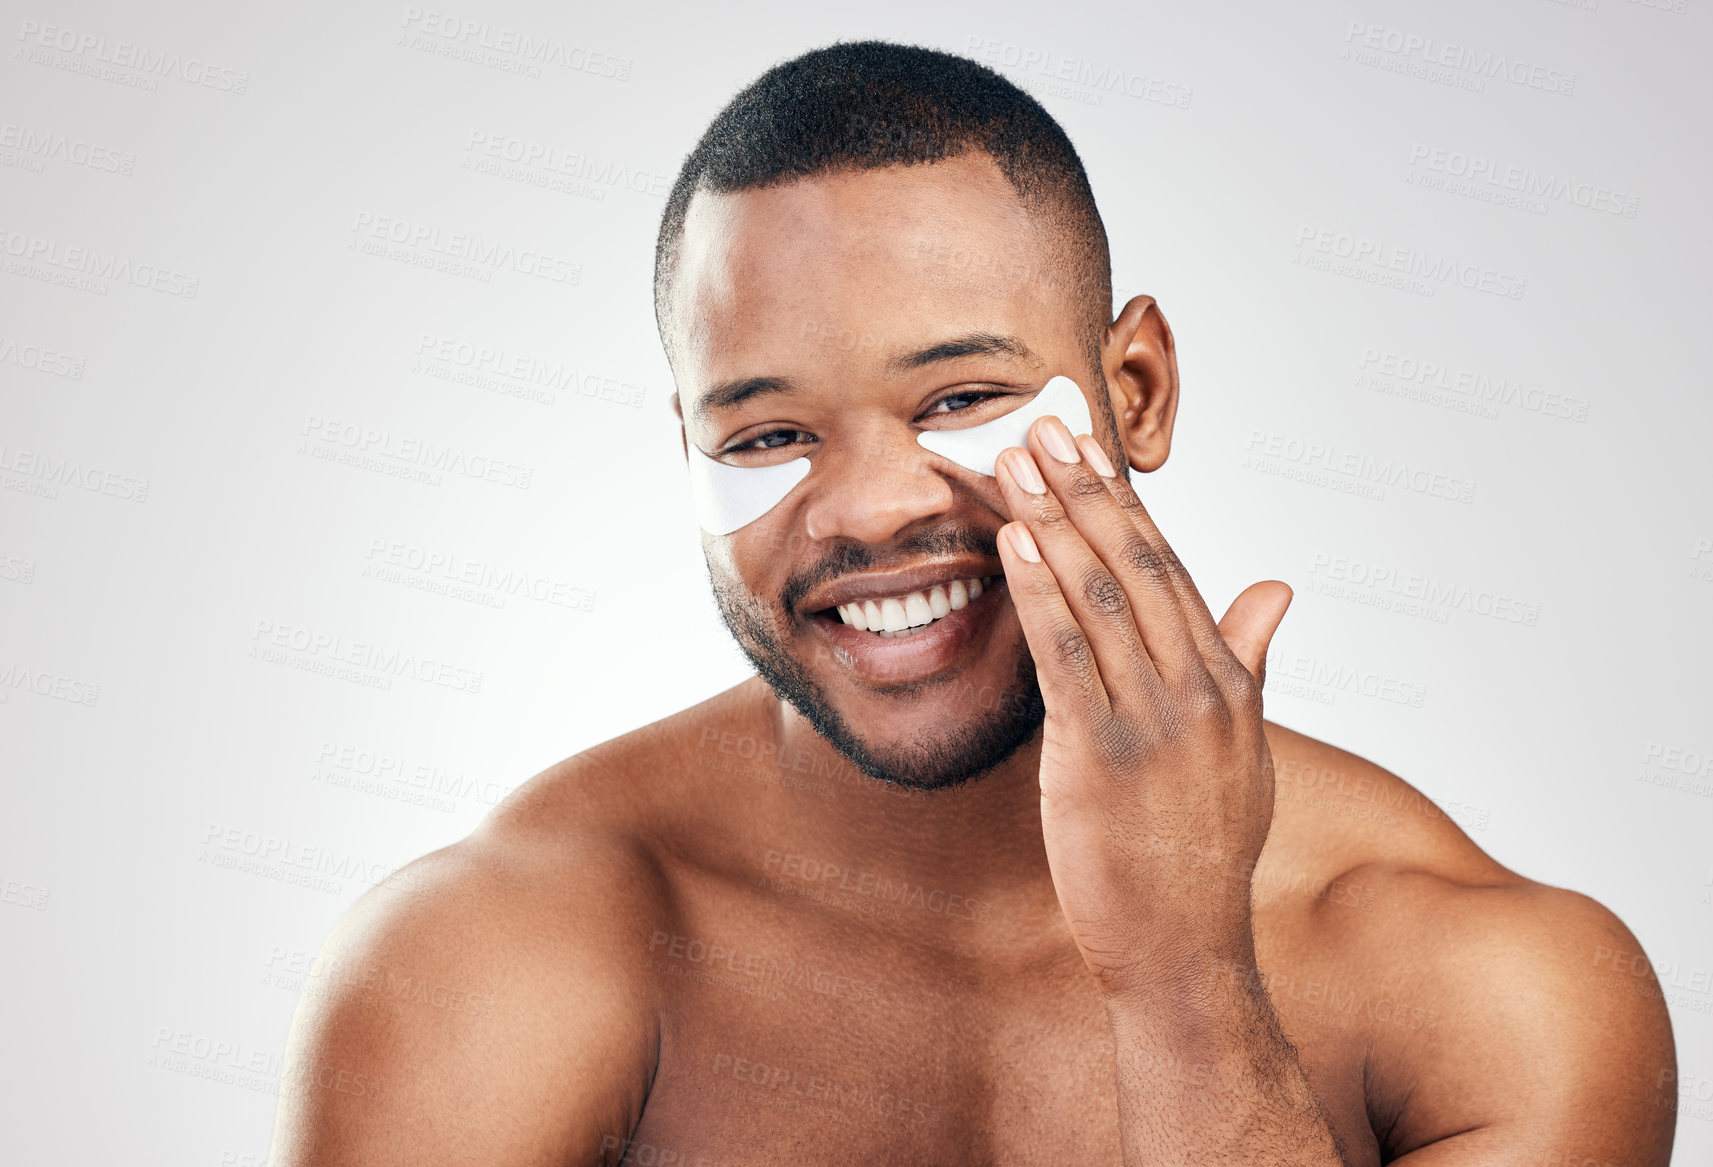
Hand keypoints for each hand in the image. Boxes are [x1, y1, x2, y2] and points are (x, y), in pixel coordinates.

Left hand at [993, 414, 1291, 999]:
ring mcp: (1154, 721)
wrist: (1184, 949)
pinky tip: (1013, 545)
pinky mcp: (1102, 756)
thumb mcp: (1241, 750)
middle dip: (1083, 491)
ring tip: (1014, 465)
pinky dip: (1040, 594)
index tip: (1086, 448)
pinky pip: (1068, 657)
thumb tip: (1276, 586)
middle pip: (1136, 566)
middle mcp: (1198, 689)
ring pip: (1101, 597)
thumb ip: (1250, 659)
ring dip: (1053, 523)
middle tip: (1040, 427)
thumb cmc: (1201, 851)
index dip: (1123, 502)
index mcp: (1226, 681)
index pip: (1171, 567)